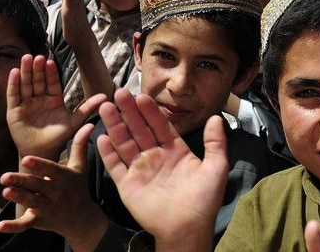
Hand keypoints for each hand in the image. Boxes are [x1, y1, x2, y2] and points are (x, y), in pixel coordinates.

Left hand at [0, 124, 109, 249]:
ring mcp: (47, 207)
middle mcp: (57, 192)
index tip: (26, 159)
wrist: (82, 218)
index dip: (39, 165)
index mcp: (65, 177)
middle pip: (38, 185)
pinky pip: (25, 225)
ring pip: (32, 202)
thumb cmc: (78, 187)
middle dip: (22, 181)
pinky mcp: (39, 221)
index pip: (51, 169)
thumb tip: (87, 124)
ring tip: (6, 191)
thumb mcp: (80, 166)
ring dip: (19, 198)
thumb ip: (79, 145)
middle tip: (5, 177)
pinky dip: (13, 226)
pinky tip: (0, 226)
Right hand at [6, 55, 105, 161]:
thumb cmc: (59, 137)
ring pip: (26, 84)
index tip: (50, 61)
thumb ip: (88, 108)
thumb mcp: (75, 121)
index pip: (53, 82)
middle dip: (38, 69)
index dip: (51, 72)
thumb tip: (106, 96)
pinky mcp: (14, 111)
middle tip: (38, 57)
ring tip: (26, 58)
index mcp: (54, 99)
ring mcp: (27, 103)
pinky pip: (13, 95)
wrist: (42, 152)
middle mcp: (40, 99)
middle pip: (39, 80)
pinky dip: (13, 84)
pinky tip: (15, 72)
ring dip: (25, 71)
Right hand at [97, 90, 225, 248]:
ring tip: (105, 107)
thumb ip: (216, 141)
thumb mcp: (216, 166)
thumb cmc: (204, 199)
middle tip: (119, 92)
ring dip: (115, 125)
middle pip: (139, 129)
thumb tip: (217, 117)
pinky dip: (108, 152)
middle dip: (129, 111)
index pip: (160, 125)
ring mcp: (140, 170)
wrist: (188, 227)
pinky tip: (102, 136)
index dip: (151, 111)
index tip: (142, 95)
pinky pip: (115, 166)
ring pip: (125, 142)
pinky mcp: (128, 186)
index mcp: (176, 151)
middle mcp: (156, 157)